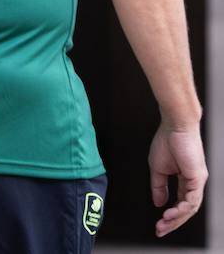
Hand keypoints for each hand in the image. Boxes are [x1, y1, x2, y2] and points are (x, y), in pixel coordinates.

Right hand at [148, 121, 206, 235]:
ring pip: (191, 207)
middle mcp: (194, 183)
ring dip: (176, 218)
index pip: (180, 203)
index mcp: (186, 180)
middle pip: (187, 210)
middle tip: (160, 230)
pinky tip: (172, 212)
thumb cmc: (167, 141)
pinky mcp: (198, 177)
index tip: (159, 224)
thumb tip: (158, 202)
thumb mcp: (158, 168)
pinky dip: (182, 208)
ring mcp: (198, 181)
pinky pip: (193, 199)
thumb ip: (159, 186)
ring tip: (164, 223)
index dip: (170, 215)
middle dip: (173, 222)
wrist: (175, 126)